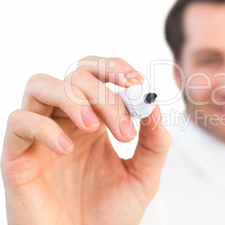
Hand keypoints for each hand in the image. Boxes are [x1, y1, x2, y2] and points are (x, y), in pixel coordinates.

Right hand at [1, 56, 170, 223]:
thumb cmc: (110, 215)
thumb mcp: (143, 176)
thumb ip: (154, 142)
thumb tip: (153, 106)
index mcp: (96, 121)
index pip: (98, 73)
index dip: (116, 68)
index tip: (138, 83)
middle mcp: (67, 120)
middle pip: (76, 75)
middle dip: (104, 94)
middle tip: (125, 128)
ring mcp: (41, 134)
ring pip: (41, 84)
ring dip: (72, 97)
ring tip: (93, 127)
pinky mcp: (17, 155)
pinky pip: (19, 122)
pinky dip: (44, 128)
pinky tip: (68, 151)